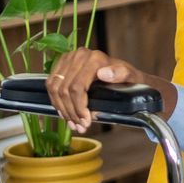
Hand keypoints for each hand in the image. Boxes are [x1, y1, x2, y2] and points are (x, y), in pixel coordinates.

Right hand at [46, 47, 163, 132]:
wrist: (124, 73)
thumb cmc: (128, 78)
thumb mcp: (132, 77)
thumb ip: (121, 74)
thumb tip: (104, 74)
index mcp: (95, 59)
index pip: (77, 87)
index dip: (79, 108)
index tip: (85, 122)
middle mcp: (79, 56)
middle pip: (65, 90)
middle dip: (71, 112)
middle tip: (79, 126)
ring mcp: (69, 58)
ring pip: (55, 88)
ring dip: (62, 109)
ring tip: (72, 123)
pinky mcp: (62, 64)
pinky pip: (51, 84)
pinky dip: (56, 101)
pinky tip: (64, 113)